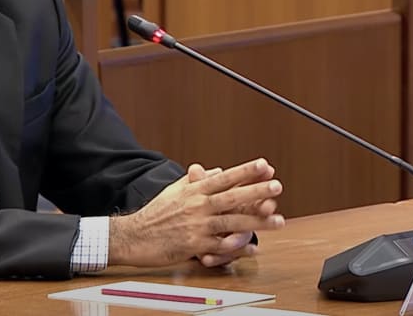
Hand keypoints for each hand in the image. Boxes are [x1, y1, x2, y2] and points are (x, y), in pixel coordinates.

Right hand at [108, 158, 283, 267]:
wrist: (134, 236)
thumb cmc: (154, 213)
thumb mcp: (173, 190)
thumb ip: (196, 180)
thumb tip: (216, 171)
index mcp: (193, 191)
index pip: (224, 177)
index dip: (245, 171)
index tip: (264, 164)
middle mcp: (197, 206)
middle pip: (232, 197)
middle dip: (256, 191)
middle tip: (277, 186)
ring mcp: (198, 226)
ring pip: (233, 222)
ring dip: (258, 222)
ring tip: (278, 220)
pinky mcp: (196, 246)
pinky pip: (223, 247)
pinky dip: (239, 248)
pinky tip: (254, 246)